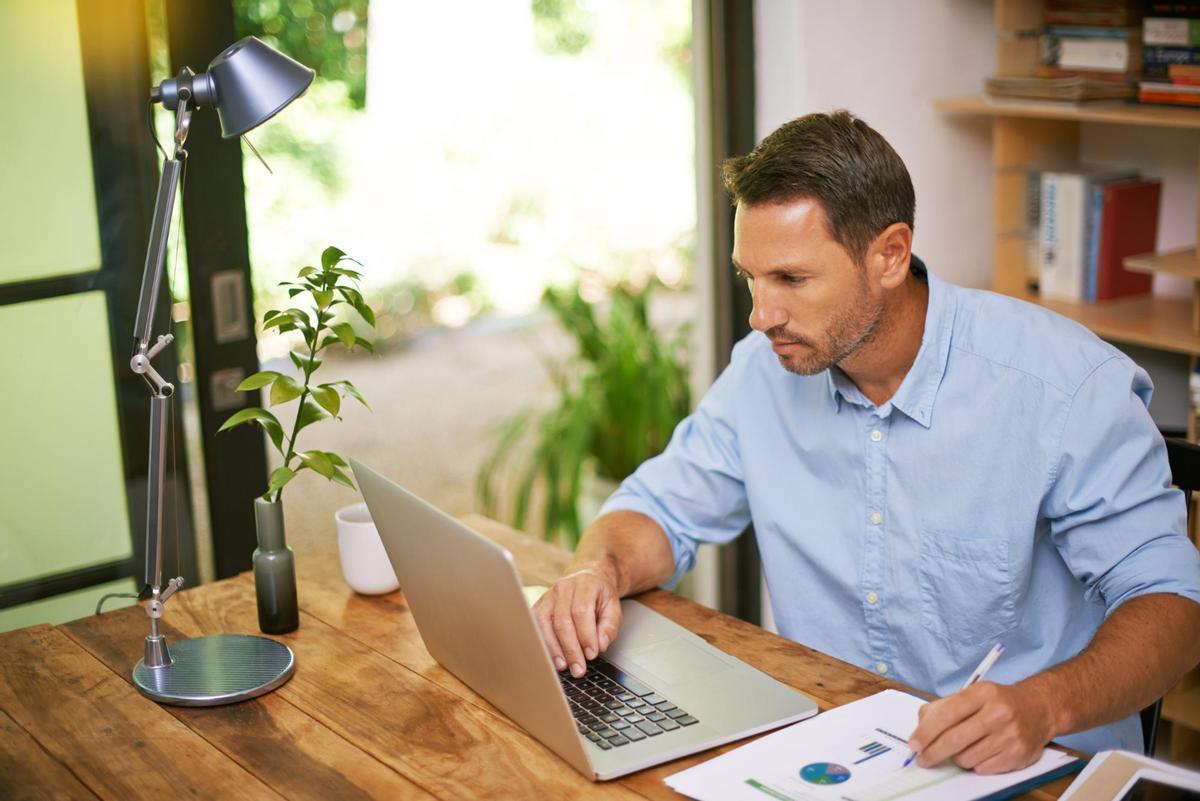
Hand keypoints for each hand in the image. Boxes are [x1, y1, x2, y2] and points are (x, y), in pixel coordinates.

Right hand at [532, 565, 622, 677]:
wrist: (590, 579)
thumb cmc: (601, 595)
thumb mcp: (614, 608)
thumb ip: (609, 627)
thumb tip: (600, 646)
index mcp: (584, 584)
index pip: (581, 611)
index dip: (585, 635)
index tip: (591, 655)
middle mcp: (563, 588)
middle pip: (562, 620)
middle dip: (570, 648)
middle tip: (578, 669)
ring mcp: (548, 596)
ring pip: (544, 623)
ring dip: (553, 648)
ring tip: (563, 666)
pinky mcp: (539, 606)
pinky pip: (536, 626)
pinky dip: (543, 643)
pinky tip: (551, 657)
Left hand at [906, 681, 1055, 773]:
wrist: (1039, 709)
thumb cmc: (998, 702)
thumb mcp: (973, 694)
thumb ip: (944, 707)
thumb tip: (921, 728)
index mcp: (983, 693)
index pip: (947, 714)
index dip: (926, 732)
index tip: (915, 744)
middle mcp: (998, 713)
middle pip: (955, 739)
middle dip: (933, 752)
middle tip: (923, 759)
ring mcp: (1010, 735)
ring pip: (967, 758)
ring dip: (957, 758)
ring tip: (961, 749)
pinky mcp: (1018, 755)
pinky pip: (983, 769)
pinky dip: (974, 764)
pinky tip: (979, 753)